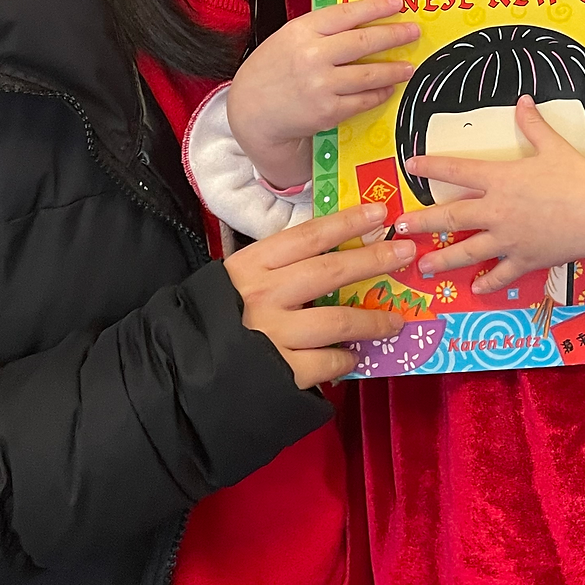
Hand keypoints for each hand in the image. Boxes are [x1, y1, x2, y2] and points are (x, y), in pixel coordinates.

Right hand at [224, 201, 415, 388]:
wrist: (179, 372)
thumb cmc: (213, 319)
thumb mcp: (236, 280)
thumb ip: (275, 268)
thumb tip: (330, 253)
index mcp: (252, 264)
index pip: (308, 236)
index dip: (347, 222)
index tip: (379, 212)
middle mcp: (263, 294)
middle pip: (330, 271)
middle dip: (372, 260)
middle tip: (405, 253)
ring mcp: (272, 334)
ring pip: (337, 320)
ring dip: (372, 320)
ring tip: (395, 321)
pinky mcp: (280, 372)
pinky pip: (326, 362)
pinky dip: (344, 358)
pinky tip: (353, 357)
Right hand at [226, 0, 419, 186]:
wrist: (251, 110)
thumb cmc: (271, 70)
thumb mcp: (288, 38)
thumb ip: (320, 29)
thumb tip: (361, 19)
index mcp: (301, 31)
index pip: (347, 13)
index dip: (376, 7)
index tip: (398, 3)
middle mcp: (312, 55)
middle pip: (364, 41)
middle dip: (394, 35)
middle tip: (413, 32)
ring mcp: (321, 85)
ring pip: (369, 74)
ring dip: (393, 69)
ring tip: (408, 66)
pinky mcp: (327, 111)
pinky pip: (362, 100)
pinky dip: (379, 94)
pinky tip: (388, 88)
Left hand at [396, 96, 584, 292]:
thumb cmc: (577, 177)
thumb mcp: (553, 146)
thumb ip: (533, 124)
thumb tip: (523, 100)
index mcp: (501, 179)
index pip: (457, 170)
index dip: (430, 165)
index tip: (409, 165)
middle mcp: (498, 211)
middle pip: (451, 218)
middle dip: (422, 222)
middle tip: (399, 228)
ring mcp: (509, 240)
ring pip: (467, 252)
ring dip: (442, 260)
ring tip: (422, 267)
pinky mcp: (525, 260)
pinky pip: (500, 274)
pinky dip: (487, 282)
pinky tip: (474, 288)